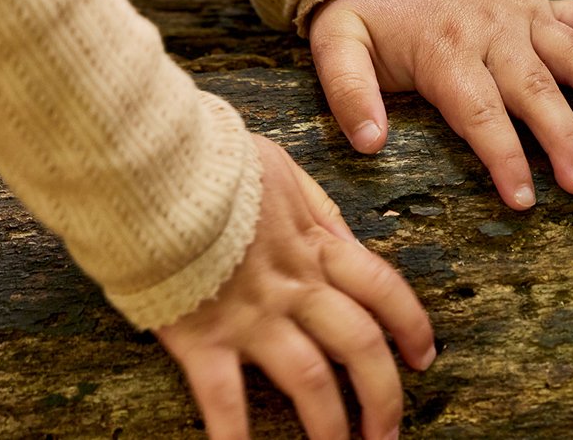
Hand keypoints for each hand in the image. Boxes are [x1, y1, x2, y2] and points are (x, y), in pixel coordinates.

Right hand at [155, 136, 435, 438]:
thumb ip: (317, 210)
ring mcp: (251, 314)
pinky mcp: (202, 336)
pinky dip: (236, 437)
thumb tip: (346, 239)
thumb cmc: (209, 160)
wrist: (147, 162)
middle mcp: (295, 285)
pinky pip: (225, 399)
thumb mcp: (282, 169)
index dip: (412, 327)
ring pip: (310, 380)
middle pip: (360, 346)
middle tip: (388, 432)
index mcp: (317, 244)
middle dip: (383, 395)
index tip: (424, 358)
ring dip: (330, 425)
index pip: (384, 290)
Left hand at [308, 0, 572, 209]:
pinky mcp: (538, 6)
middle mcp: (492, 33)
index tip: (523, 199)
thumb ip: (348, 92)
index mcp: (446, 51)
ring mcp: (521, 17)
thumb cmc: (368, 10)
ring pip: (572, 55)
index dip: (505, 158)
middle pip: (536, 91)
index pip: (481, 114)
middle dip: (564, 140)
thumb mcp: (337, 43)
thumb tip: (368, 143)